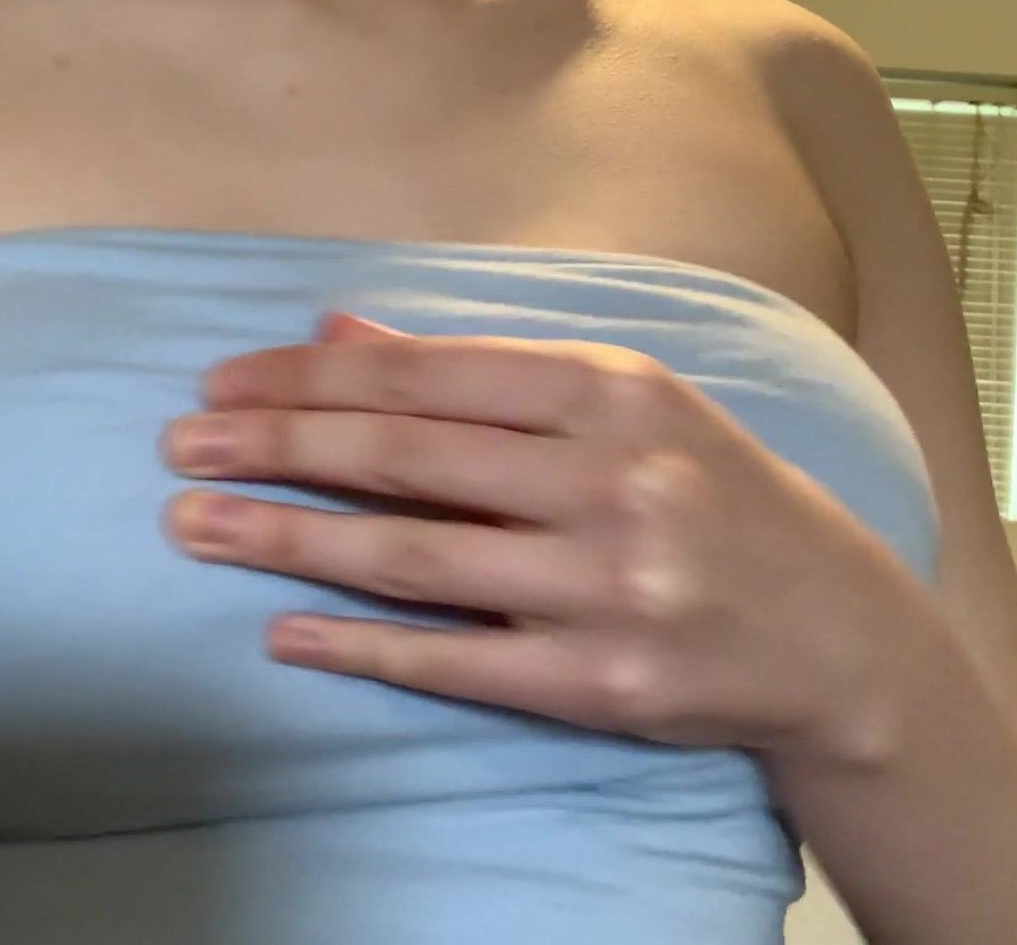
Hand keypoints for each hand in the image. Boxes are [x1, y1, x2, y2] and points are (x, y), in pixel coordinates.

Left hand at [158, 311, 935, 760]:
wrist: (837, 634)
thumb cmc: (715, 497)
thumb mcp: (623, 408)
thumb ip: (482, 372)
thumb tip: (337, 334)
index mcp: (617, 391)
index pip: (429, 376)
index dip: (309, 378)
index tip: (222, 384)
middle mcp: (613, 479)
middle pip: (407, 457)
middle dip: (278, 446)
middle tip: (180, 448)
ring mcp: (607, 586)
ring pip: (414, 555)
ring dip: (289, 539)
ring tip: (194, 526)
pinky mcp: (600, 682)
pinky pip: (456, 660)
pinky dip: (360, 647)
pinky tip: (283, 635)